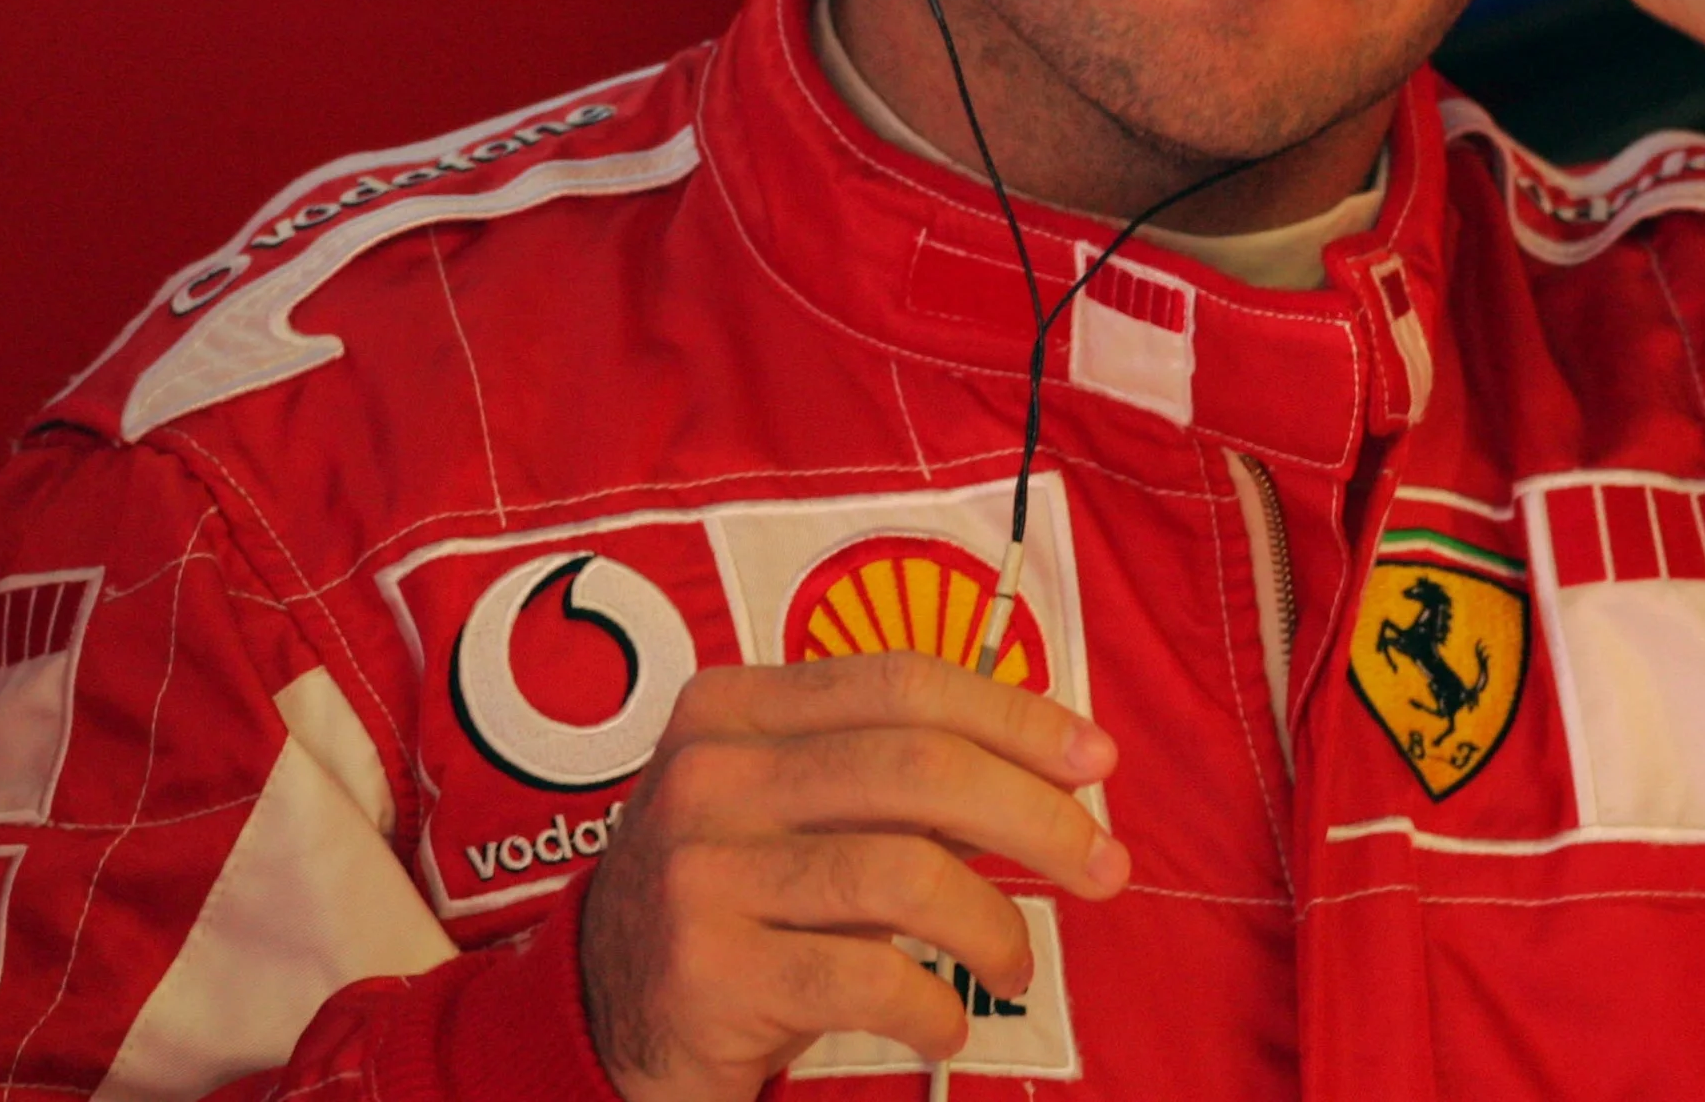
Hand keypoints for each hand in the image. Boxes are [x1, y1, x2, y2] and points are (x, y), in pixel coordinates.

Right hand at [578, 652, 1130, 1101]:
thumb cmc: (735, 896)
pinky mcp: (709, 970)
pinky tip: (946, 1022)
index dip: (1015, 715)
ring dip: (994, 925)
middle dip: (1037, 816)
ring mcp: (702, 871)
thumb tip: (1055, 772)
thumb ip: (891, 774)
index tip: (1095, 758)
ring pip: (905, 872)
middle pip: (918, 768)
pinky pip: (870, 977)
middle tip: (1101, 864)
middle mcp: (710, 773)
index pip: (902, 682)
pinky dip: (935, 1006)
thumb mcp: (790, 805)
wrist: (603, 1009)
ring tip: (1014, 963)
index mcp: (733, 705)